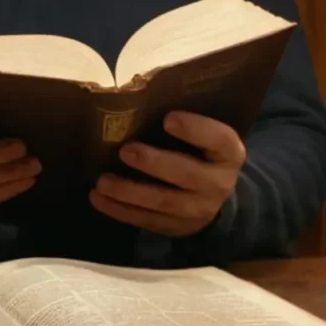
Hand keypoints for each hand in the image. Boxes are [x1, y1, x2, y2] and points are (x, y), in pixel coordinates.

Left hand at [89, 111, 244, 236]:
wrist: (212, 198)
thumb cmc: (200, 153)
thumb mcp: (205, 137)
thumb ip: (185, 123)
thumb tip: (138, 97)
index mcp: (229, 153)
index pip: (219, 139)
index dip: (196, 130)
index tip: (168, 118)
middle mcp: (219, 184)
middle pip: (187, 175)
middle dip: (155, 163)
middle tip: (125, 150)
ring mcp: (199, 210)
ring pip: (163, 202)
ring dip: (129, 192)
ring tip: (102, 181)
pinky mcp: (177, 227)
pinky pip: (146, 220)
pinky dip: (119, 210)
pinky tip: (97, 198)